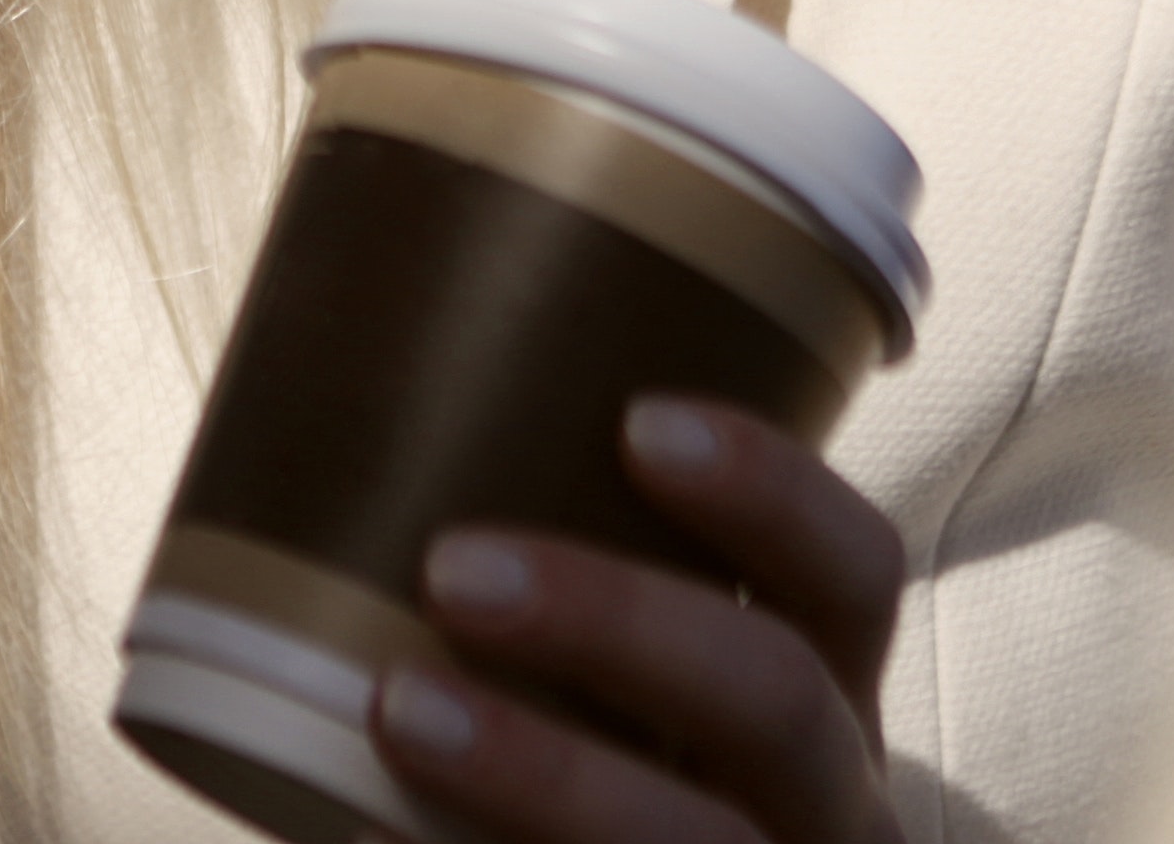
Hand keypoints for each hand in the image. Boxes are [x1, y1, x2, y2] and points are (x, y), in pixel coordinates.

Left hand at [371, 396, 903, 843]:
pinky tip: (366, 833)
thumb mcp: (624, 695)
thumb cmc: (598, 777)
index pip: (852, 574)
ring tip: (393, 708)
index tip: (639, 419)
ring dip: (545, 771)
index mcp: (820, 702)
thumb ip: (543, 574)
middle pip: (778, 700)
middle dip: (619, 621)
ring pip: (699, 841)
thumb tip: (321, 375)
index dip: (772, 491)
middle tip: (451, 566)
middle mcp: (826, 808)